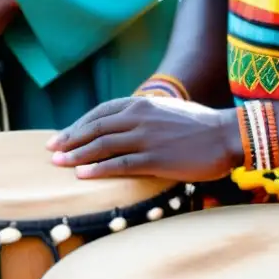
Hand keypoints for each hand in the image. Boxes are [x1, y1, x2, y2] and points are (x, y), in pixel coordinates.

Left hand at [47, 96, 242, 181]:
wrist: (227, 134)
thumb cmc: (199, 125)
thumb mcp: (166, 111)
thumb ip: (144, 116)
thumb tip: (124, 126)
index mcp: (141, 103)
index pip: (100, 113)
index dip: (77, 125)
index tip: (61, 137)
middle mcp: (139, 117)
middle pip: (95, 128)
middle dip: (70, 140)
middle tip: (52, 152)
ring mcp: (146, 137)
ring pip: (102, 145)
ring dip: (77, 155)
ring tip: (59, 164)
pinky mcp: (156, 158)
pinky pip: (120, 163)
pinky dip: (98, 169)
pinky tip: (82, 175)